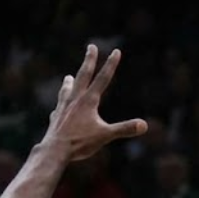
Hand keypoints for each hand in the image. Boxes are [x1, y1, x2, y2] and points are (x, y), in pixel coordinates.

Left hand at [44, 45, 147, 159]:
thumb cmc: (80, 142)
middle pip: (83, 76)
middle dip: (89, 61)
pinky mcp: (56, 118)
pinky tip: (58, 108)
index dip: (111, 65)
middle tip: (91, 47)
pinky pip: (59, 108)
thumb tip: (144, 126)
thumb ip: (125, 129)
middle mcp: (75, 100)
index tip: (116, 51)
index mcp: (89, 101)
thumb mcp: (105, 135)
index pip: (103, 79)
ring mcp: (63, 108)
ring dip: (70, 82)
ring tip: (68, 77)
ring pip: (67, 90)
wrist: (54, 150)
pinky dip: (61, 105)